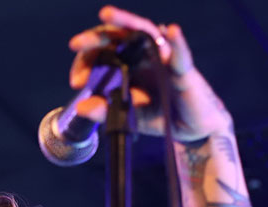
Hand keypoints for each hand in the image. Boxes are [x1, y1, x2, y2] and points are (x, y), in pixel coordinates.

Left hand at [68, 6, 232, 141]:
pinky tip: (171, 31)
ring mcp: (165, 58)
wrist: (191, 130)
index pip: (103, 51)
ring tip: (107, 14)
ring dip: (127, 22)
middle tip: (76, 43)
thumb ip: (105, 111)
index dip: (87, 61)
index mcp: (129, 63)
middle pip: (119, 36)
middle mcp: (145, 54)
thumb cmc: (160, 115)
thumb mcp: (127, 116)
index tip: (76, 82)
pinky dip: (177, 42)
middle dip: (97, 37)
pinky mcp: (185, 70)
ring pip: (146, 33)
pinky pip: (181, 54)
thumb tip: (81, 108)